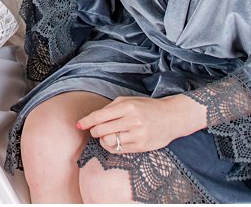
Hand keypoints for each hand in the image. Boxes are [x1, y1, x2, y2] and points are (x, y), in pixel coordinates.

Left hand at [78, 95, 203, 154]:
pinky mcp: (141, 146)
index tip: (79, 125)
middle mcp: (132, 121)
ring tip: (106, 135)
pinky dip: (112, 146)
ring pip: (109, 142)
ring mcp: (137, 135)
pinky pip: (119, 150)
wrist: (171, 118)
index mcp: (127, 106)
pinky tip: (115, 141)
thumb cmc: (147, 107)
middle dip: (94, 131)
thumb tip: (92, 120)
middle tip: (95, 130)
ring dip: (103, 140)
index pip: (100, 116)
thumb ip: (111, 108)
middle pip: (101, 130)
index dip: (87, 122)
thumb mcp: (129, 100)